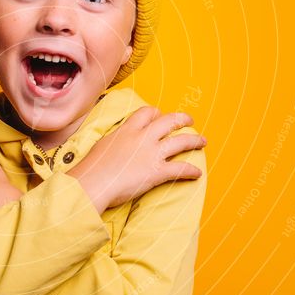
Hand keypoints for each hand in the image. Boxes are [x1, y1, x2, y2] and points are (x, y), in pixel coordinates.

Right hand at [67, 107, 205, 213]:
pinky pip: (180, 168)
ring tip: (202, 142)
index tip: (159, 115)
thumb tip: (114, 144)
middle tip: (189, 121)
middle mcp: (142, 138)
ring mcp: (152, 154)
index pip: (146, 113)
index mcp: (127, 130)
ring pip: (180, 141)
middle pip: (168, 121)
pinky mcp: (157, 172)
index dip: (155, 113)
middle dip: (182, 119)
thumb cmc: (92, 167)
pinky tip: (197, 173)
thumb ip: (114, 141)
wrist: (93, 182)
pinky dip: (191, 171)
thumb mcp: (102, 146)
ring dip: (194, 141)